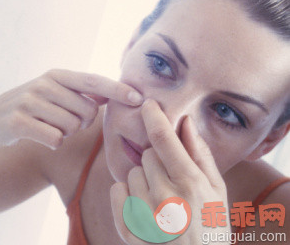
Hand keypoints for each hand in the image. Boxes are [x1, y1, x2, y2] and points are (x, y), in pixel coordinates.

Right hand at [0, 69, 143, 156]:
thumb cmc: (27, 107)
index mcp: (56, 75)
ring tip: (46, 126)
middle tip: (61, 121)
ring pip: (72, 127)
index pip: (93, 81)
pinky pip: (55, 139)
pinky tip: (39, 136)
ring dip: (65, 133)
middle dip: (81, 123)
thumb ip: (79, 92)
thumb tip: (110, 95)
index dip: (117, 90)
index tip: (139, 98)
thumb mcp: (51, 92)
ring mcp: (30, 101)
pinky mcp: (18, 121)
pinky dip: (52, 142)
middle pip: (87, 112)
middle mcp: (44, 84)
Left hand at [110, 99, 229, 243]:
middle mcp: (165, 196)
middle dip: (156, 161)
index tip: (147, 103)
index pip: (163, 137)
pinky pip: (117, 191)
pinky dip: (126, 195)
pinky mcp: (130, 230)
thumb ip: (200, 155)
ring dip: (143, 180)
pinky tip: (144, 207)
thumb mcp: (217, 191)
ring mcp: (145, 214)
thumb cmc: (212, 226)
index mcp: (189, 183)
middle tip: (170, 180)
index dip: (153, 115)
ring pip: (131, 172)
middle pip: (146, 155)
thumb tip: (185, 121)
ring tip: (161, 199)